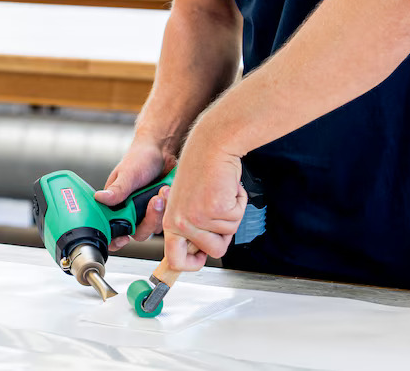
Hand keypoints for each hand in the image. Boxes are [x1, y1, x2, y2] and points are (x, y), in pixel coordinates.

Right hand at [94, 136, 173, 251]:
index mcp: (115, 205)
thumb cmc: (140, 158)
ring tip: (162, 191)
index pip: (111, 231)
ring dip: (160, 213)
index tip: (124, 237)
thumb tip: (100, 198)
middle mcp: (129, 212)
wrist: (162, 150)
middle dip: (148, 220)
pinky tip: (167, 191)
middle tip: (155, 201)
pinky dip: (168, 208)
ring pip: (153, 228)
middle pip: (137, 233)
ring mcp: (146, 213)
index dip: (115, 240)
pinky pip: (165, 221)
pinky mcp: (161, 211)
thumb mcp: (127, 173)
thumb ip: (117, 190)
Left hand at [161, 137, 245, 271]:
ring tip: (221, 193)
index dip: (192, 263)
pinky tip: (228, 186)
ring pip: (228, 234)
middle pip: (213, 251)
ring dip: (232, 214)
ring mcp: (198, 218)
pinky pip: (238, 217)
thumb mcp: (188, 201)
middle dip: (224, 235)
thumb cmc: (202, 169)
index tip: (202, 257)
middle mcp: (181, 223)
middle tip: (222, 212)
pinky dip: (239, 202)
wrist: (212, 144)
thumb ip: (192, 225)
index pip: (175, 260)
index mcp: (171, 221)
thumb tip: (202, 250)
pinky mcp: (216, 210)